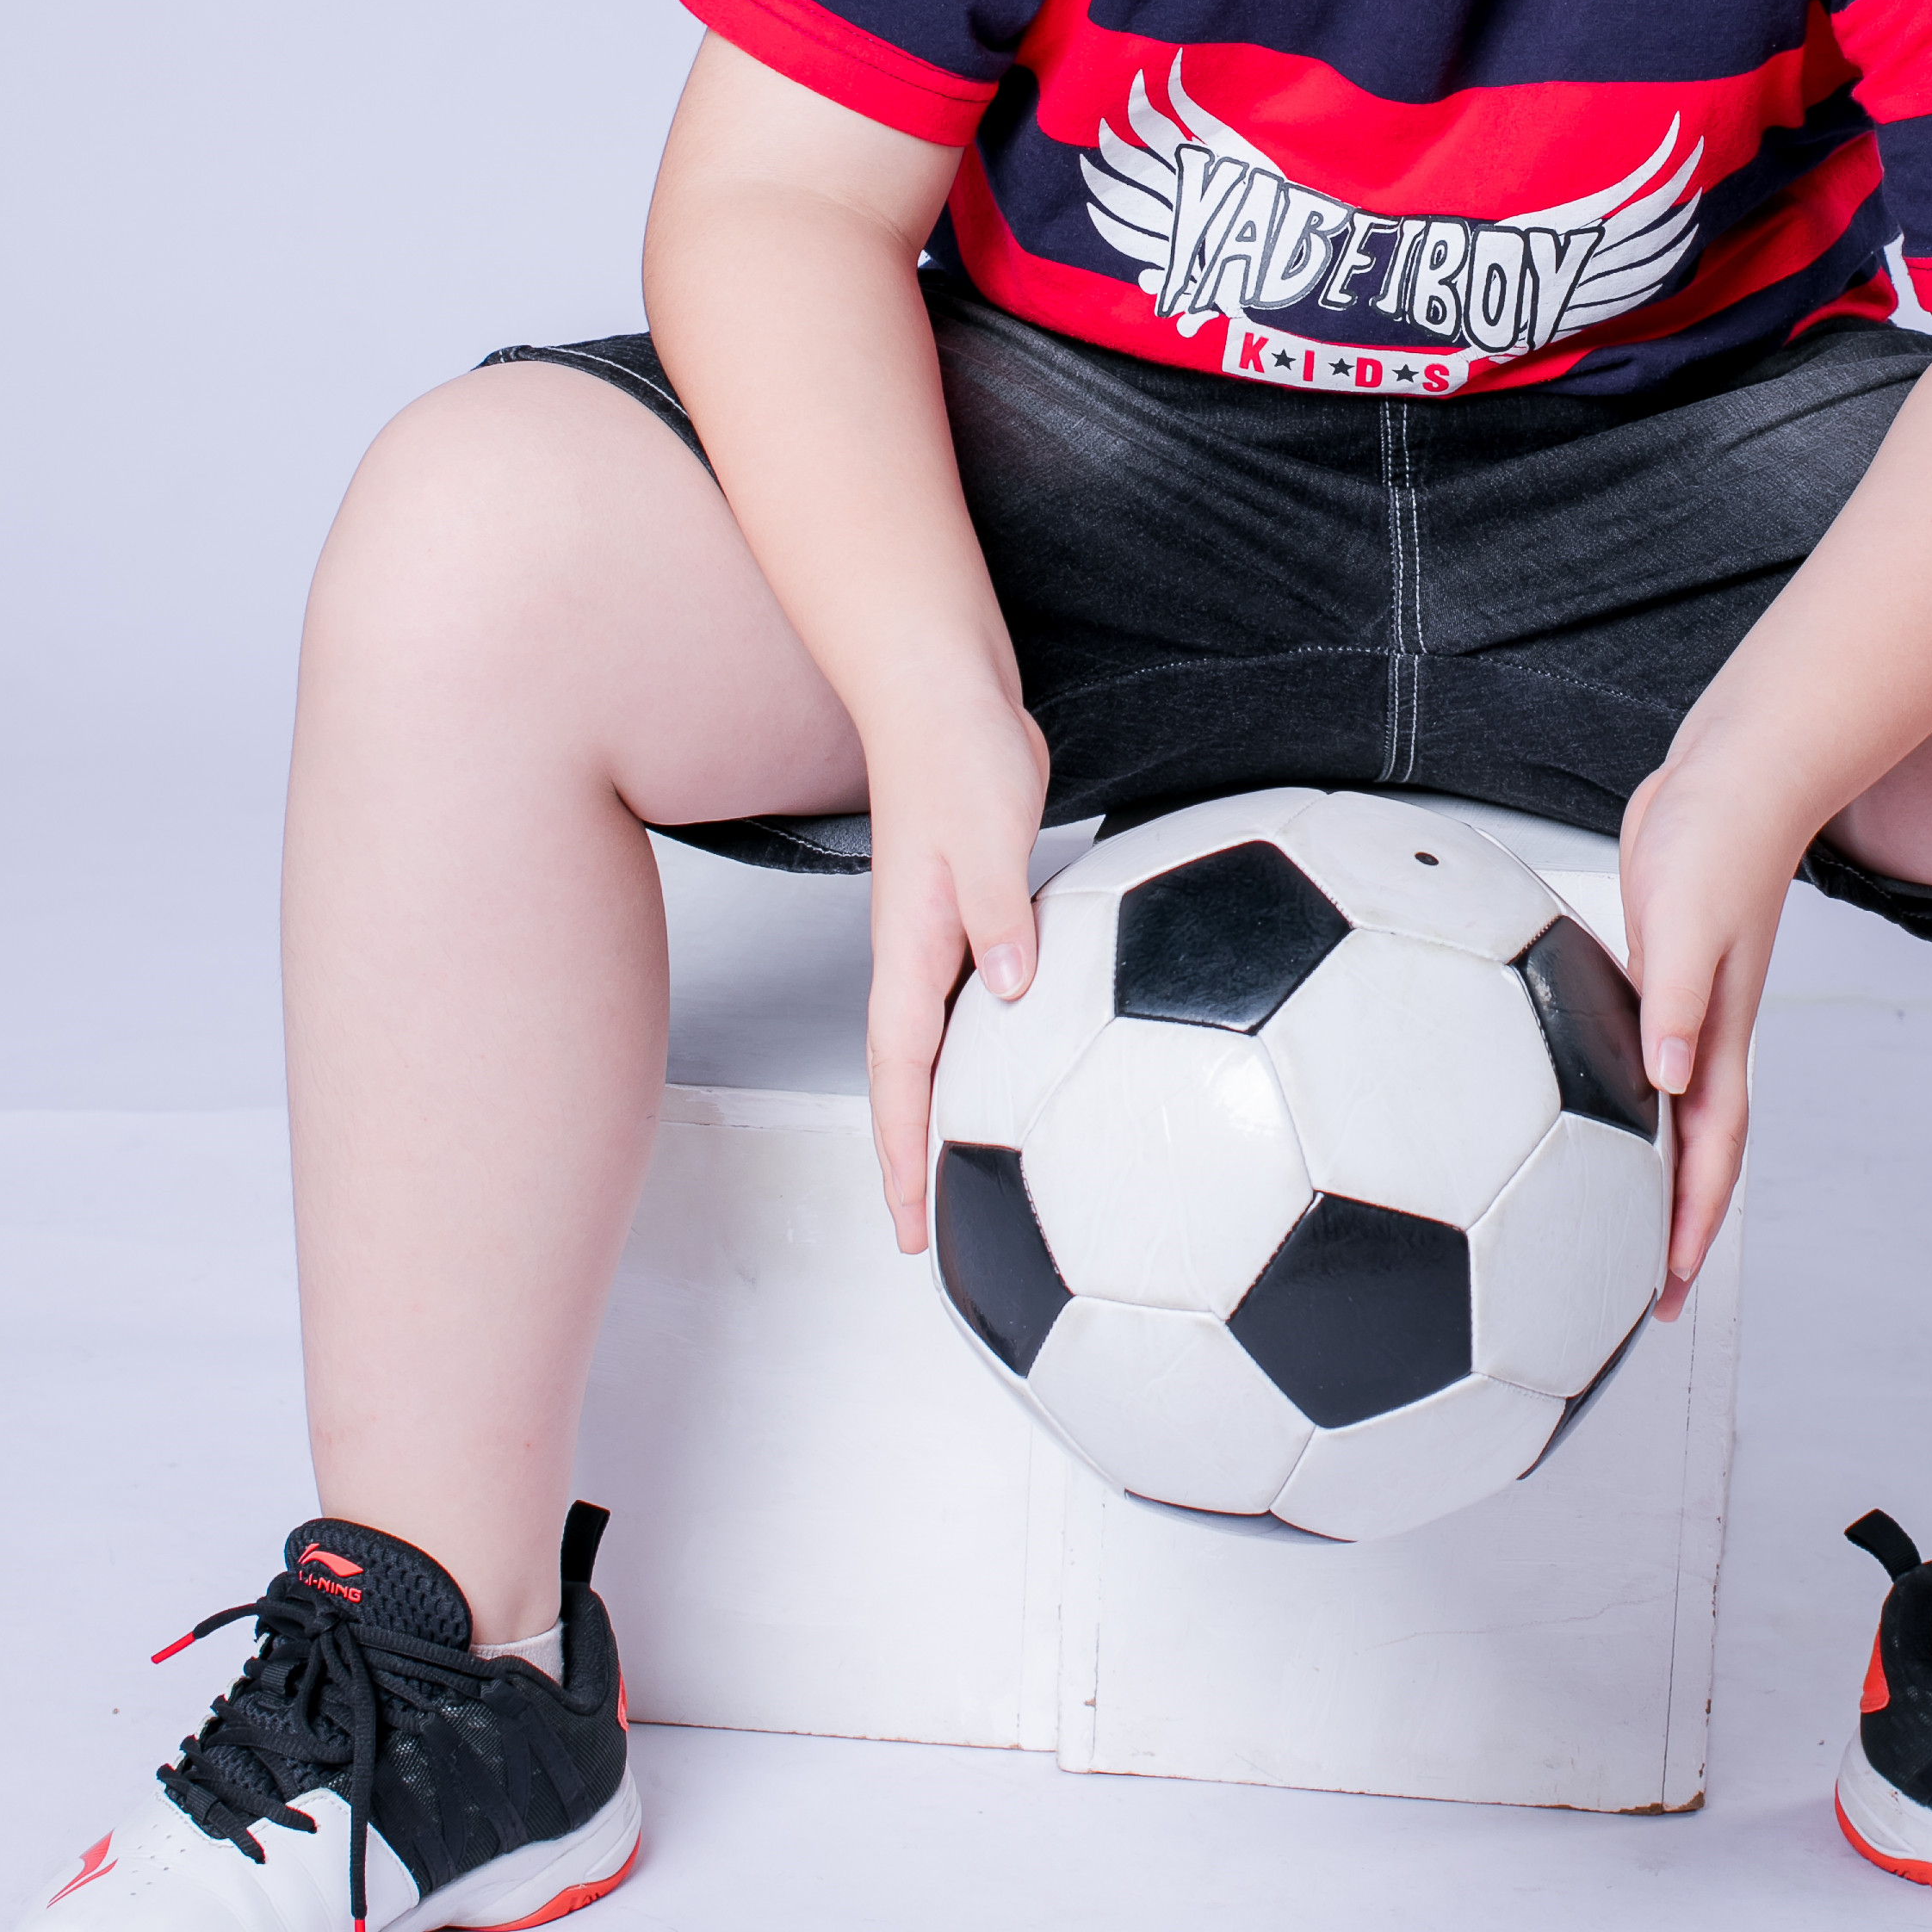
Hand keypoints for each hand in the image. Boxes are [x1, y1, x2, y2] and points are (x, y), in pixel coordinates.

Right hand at [861, 673, 1053, 1249]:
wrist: (947, 694)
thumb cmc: (958, 753)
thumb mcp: (986, 832)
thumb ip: (1000, 913)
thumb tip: (1016, 991)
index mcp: (910, 948)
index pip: (899, 1073)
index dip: (902, 1153)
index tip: (908, 1227)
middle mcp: (921, 955)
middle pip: (910, 1078)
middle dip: (913, 1160)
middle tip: (931, 1237)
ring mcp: (949, 936)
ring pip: (943, 1044)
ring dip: (951, 1110)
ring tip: (974, 1178)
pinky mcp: (982, 912)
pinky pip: (983, 1001)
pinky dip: (996, 1048)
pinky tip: (1031, 1067)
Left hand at [1618, 748, 1808, 1319]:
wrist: (1730, 774)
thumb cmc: (1717, 837)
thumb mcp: (1687, 918)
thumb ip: (1677, 999)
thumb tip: (1667, 1078)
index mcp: (1718, 1035)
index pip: (1711, 1153)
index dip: (1692, 1226)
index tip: (1670, 1291)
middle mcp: (1701, 1034)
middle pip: (1693, 1153)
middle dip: (1674, 1229)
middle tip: (1642, 1293)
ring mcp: (1679, 1007)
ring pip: (1663, 1113)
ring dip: (1644, 1174)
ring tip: (1609, 1224)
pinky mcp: (1653, 974)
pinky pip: (1630, 1059)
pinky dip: (1612, 1100)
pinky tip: (1574, 1106)